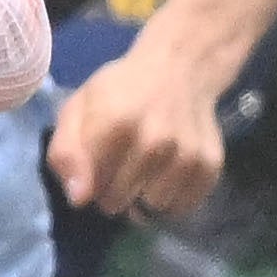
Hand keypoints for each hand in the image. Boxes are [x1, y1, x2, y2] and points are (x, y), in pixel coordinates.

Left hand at [47, 50, 224, 219]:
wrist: (181, 68)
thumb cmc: (121, 91)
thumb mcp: (78, 108)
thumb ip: (66, 152)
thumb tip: (78, 199)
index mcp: (116, 123)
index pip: (91, 189)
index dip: (87, 183)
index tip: (94, 167)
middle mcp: (155, 141)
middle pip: (118, 203)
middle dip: (112, 193)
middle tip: (119, 167)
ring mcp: (186, 155)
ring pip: (150, 209)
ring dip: (143, 198)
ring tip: (145, 170)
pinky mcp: (210, 165)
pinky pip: (182, 207)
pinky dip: (172, 199)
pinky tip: (167, 175)